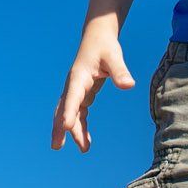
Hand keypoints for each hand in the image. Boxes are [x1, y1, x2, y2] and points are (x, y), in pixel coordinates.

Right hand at [52, 22, 135, 151]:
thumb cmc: (105, 46)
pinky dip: (81, 126)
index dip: (67, 112)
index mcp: (78, 77)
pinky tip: (86, 140)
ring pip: (69, 114)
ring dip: (72, 131)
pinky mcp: (82, 94)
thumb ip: (120, 71)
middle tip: (58, 146)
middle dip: (60, 128)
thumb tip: (129, 85)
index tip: (65, 127)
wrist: (97, 38)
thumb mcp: (114, 57)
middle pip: (64, 109)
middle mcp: (73, 86)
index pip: (72, 97)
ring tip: (83, 149)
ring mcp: (76, 91)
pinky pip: (79, 113)